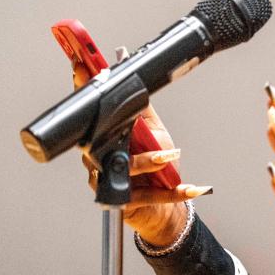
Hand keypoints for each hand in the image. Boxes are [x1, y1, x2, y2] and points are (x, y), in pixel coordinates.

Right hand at [72, 59, 210, 245]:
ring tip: (167, 157)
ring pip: (124, 167)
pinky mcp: (123, 202)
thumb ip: (143, 110)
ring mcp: (108, 180)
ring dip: (148, 161)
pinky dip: (171, 192)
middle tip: (141, 128)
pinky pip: (146, 196)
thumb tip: (134, 78)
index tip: (83, 69)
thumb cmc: (157, 168)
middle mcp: (101, 158)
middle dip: (119, 131)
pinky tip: (191, 187)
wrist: (163, 205)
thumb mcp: (154, 132)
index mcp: (107, 138)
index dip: (85, 90)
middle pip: (103, 142)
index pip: (94, 114)